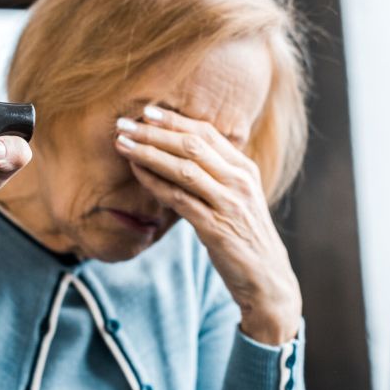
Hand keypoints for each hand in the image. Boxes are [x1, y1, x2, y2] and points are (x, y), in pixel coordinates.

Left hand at [114, 106, 300, 344]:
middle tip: (124, 122)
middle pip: (192, 145)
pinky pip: (180, 199)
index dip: (174, 120)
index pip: (206, 133)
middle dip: (154, 131)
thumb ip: (216, 175)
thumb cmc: (245, 237)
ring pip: (183, 168)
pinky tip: (137, 173)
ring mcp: (229, 203)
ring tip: (122, 143)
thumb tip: (182, 154)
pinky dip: (156, 183)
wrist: (267, 279)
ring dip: (149, 153)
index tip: (147, 110)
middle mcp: (239, 181)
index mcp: (244, 169)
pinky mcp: (216, 228)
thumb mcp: (237, 198)